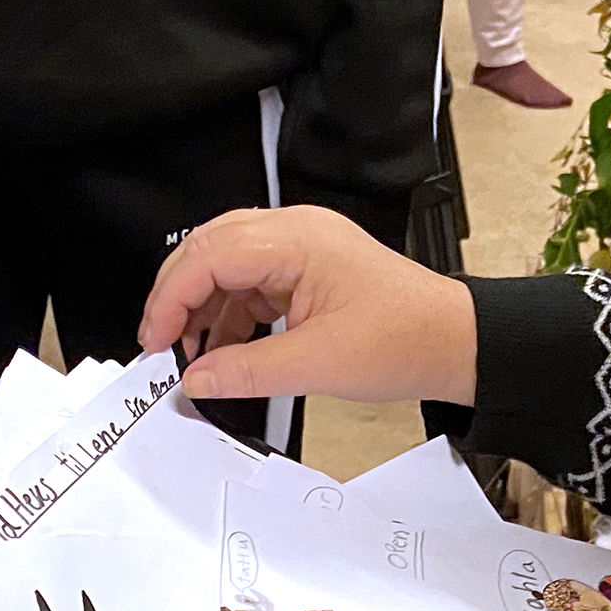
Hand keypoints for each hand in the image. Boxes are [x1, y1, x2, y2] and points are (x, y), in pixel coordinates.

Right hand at [138, 206, 477, 405]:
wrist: (455, 343)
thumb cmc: (406, 339)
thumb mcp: (317, 365)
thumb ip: (246, 371)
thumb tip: (195, 379)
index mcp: (296, 239)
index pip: (209, 255)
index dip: (171, 297)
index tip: (155, 339)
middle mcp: (295, 231)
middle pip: (209, 249)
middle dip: (177, 295)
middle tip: (159, 343)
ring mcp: (301, 247)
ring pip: (226, 264)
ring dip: (203, 306)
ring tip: (192, 354)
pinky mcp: (307, 268)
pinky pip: (251, 281)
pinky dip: (230, 313)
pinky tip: (224, 349)